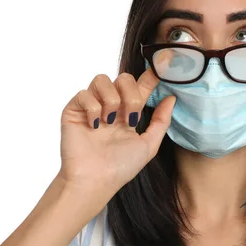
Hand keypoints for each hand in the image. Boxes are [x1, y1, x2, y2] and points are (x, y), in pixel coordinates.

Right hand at [57, 69, 175, 202]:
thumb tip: (172, 97)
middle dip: (131, 94)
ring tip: (110, 122)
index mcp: (129, 112)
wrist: (95, 180)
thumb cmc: (120, 167)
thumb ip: (161, 121)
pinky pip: (84, 93)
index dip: (151, 75)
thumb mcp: (149, 145)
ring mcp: (91, 107)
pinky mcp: (73, 110)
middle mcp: (111, 106)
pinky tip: (94, 126)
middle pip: (123, 77)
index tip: (162, 66)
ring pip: (102, 79)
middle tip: (131, 117)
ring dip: (112, 100)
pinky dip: (92, 108)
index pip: (141, 86)